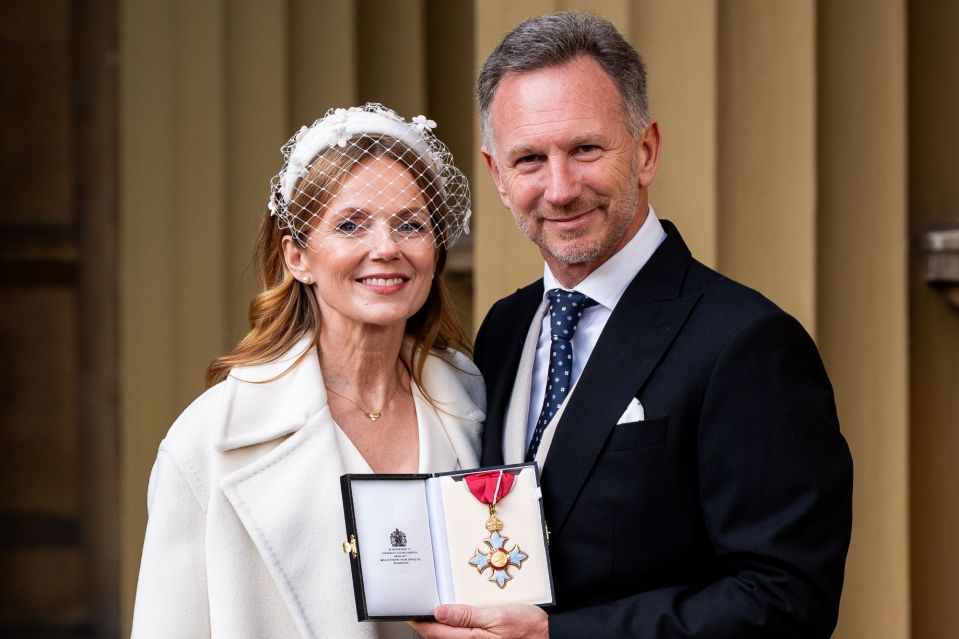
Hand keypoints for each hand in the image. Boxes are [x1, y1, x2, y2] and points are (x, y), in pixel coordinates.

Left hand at [410, 603, 547, 638]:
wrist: (548, 635)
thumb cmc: (527, 625)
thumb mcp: (497, 615)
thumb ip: (466, 616)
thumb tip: (439, 612)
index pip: (434, 632)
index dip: (418, 620)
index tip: (409, 609)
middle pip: (438, 637)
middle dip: (426, 623)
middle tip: (416, 606)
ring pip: (448, 638)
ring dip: (438, 626)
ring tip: (431, 611)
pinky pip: (461, 637)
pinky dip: (453, 628)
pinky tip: (453, 618)